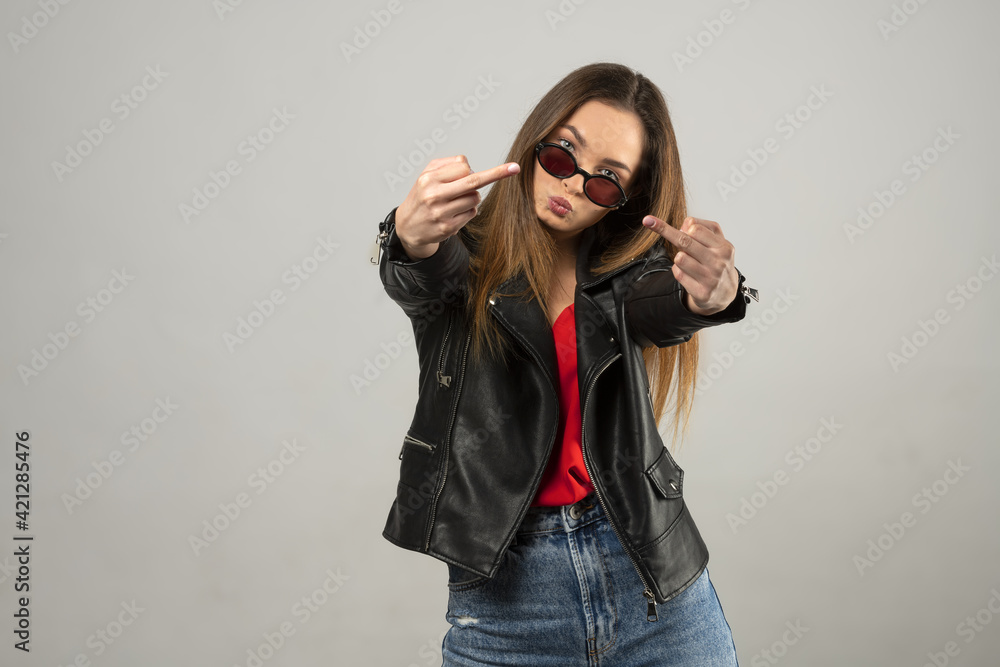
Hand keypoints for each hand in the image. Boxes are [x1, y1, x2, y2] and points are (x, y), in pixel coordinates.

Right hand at [395, 155, 519, 258]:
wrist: (407, 227)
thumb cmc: (421, 196)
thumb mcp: (426, 175)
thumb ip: (447, 165)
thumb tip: (468, 164)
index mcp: (429, 179)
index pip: (463, 168)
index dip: (471, 169)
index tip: (495, 166)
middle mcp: (434, 195)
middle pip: (473, 181)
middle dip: (496, 174)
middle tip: (514, 168)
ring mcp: (442, 213)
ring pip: (475, 198)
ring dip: (472, 197)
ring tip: (456, 200)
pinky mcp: (448, 227)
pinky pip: (471, 213)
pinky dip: (468, 210)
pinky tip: (455, 212)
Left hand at [641, 215, 738, 315]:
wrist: (725, 291)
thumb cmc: (717, 260)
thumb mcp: (717, 240)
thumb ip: (702, 226)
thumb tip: (684, 224)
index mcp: (724, 247)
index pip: (695, 228)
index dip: (680, 226)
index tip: (656, 220)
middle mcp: (719, 262)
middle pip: (685, 241)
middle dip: (665, 231)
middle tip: (648, 222)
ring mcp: (711, 278)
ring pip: (679, 258)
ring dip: (678, 257)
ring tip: (688, 260)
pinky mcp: (702, 292)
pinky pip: (678, 274)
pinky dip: (678, 270)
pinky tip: (687, 273)